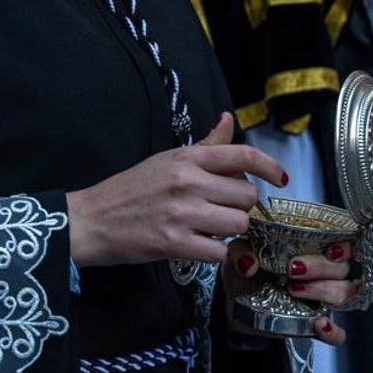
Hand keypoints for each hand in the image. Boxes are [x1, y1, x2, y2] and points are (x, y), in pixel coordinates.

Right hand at [66, 113, 285, 266]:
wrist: (91, 219)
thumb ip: (205, 145)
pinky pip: (220, 251)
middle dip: (240, 207)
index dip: (270, 167)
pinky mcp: (176, 244)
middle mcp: (188, 181)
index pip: (242, 155)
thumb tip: (228, 120)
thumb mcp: (167, 160)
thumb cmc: (129, 190)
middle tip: (220, 210)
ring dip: (228, 231)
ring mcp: (183, 213)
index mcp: (187, 158)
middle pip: (247, 196)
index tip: (280, 178)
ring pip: (238, 224)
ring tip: (206, 228)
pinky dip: (214, 253)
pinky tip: (196, 245)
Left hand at [224, 238, 352, 344]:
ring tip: (294, 290)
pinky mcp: (315, 325)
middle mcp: (322, 272)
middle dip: (321, 267)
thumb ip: (242, 251)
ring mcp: (321, 300)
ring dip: (324, 290)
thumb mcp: (238, 255)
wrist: (233, 303)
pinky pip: (337, 334)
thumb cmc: (244, 270)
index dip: (343, 245)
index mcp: (310, 247)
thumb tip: (248, 264)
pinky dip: (333, 332)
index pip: (342, 241)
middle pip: (342, 267)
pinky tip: (320, 325)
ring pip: (344, 294)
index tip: (328, 249)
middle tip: (292, 269)